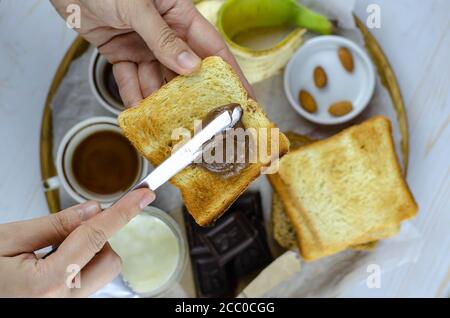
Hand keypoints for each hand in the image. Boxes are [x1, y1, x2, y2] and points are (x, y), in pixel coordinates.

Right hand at [0, 189, 153, 296]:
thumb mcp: (8, 240)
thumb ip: (55, 225)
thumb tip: (93, 209)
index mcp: (47, 282)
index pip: (96, 236)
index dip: (123, 211)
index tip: (144, 195)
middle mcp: (65, 300)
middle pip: (109, 258)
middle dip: (96, 238)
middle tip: (62, 233)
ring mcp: (69, 306)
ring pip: (104, 268)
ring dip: (88, 252)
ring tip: (48, 253)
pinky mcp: (69, 305)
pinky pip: (91, 279)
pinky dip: (81, 263)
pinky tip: (51, 265)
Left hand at [51, 0, 253, 105]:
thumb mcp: (138, 5)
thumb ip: (163, 37)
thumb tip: (190, 66)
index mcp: (179, 14)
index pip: (212, 48)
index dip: (230, 74)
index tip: (243, 97)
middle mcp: (164, 32)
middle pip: (185, 70)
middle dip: (191, 95)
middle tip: (201, 120)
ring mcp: (143, 43)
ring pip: (157, 78)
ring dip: (159, 100)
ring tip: (165, 121)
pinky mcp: (120, 51)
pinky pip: (130, 77)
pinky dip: (133, 93)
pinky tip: (138, 110)